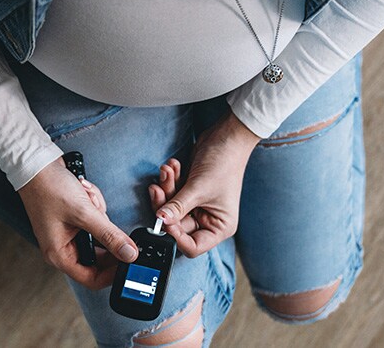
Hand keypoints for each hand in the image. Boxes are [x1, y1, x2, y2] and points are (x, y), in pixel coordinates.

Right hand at [18, 156, 138, 289]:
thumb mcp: (84, 213)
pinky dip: (95, 206)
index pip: (92, 278)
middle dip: (106, 233)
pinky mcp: (75, 220)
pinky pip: (96, 220)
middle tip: (102, 216)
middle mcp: (63, 247)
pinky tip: (85, 193)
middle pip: (99, 255)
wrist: (36, 164)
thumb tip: (129, 254)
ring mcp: (69, 233)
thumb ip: (109, 235)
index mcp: (59, 254)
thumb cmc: (48, 188)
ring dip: (99, 214)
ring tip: (87, 197)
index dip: (113, 274)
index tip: (129, 263)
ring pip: (100, 233)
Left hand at [155, 108, 260, 256]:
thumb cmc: (223, 163)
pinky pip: (173, 194)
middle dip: (166, 205)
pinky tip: (173, 166)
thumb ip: (177, 207)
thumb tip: (159, 220)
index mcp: (219, 227)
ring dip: (166, 189)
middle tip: (157, 190)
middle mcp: (209, 220)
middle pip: (177, 226)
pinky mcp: (190, 193)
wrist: (226, 136)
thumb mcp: (198, 189)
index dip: (175, 236)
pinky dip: (170, 181)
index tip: (164, 220)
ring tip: (167, 171)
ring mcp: (198, 207)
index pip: (192, 246)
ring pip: (171, 209)